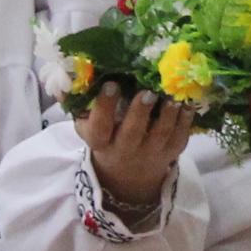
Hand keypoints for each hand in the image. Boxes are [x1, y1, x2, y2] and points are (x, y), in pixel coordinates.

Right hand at [81, 86, 194, 213]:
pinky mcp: (171, 152)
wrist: (127, 173)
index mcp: (101, 141)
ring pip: (161, 134)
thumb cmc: (105, 137)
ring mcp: (150, 153)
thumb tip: (63, 78)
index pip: (100, 127)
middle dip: (140, 112)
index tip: (111, 84)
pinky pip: (180, 137)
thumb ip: (77, 103)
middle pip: (132, 133)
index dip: (105, 107)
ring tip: (171, 94)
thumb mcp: (87, 125)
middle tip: (147, 91)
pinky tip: (187, 102)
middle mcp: (125, 150)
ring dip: (168, 113)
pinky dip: (186, 120)